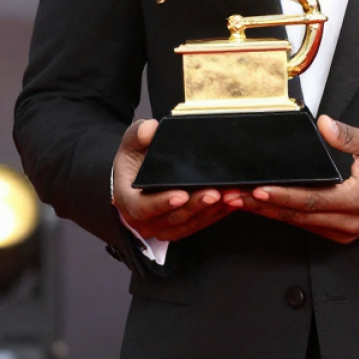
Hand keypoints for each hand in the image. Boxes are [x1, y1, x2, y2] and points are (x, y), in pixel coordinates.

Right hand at [112, 119, 238, 243]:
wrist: (138, 177)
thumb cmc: (135, 160)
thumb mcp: (131, 143)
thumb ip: (139, 134)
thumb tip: (150, 130)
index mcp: (128, 201)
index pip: (143, 208)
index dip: (163, 203)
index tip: (182, 194)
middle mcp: (144, 220)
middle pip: (172, 218)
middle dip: (195, 206)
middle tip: (214, 193)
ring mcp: (162, 227)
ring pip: (188, 224)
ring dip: (209, 211)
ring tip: (228, 195)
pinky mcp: (179, 228)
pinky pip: (199, 225)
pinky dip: (216, 214)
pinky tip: (230, 202)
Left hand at [227, 116, 358, 243]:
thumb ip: (349, 136)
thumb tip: (325, 124)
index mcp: (357, 200)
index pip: (312, 199)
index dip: (282, 196)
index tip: (257, 190)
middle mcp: (348, 222)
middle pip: (298, 215)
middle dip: (263, 206)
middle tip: (233, 196)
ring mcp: (343, 231)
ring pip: (299, 223)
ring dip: (268, 213)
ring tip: (239, 200)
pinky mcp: (340, 233)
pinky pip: (307, 225)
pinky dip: (284, 215)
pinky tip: (263, 207)